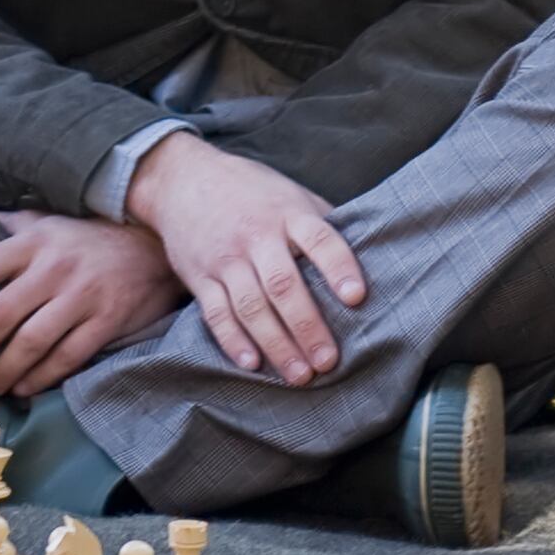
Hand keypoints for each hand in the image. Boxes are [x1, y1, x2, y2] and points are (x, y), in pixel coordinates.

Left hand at [0, 208, 185, 395]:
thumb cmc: (88, 237)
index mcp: (33, 242)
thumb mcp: (47, 222)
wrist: (155, 245)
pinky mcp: (107, 321)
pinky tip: (23, 387)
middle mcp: (54, 268)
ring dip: (1, 371)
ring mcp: (82, 296)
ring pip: (30, 343)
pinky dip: (41, 377)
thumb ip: (9, 227)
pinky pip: (67, 357)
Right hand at [122, 131, 366, 384]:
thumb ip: (322, 224)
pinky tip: (253, 364)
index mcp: (288, 213)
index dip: (339, 268)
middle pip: (283, 284)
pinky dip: (233, 341)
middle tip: (328, 361)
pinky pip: (216, 313)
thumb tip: (370, 256)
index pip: (319, 240)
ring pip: (251, 306)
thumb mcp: (291, 194)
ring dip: (276, 344)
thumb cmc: (253, 193)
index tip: (357, 298)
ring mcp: (225, 257)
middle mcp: (256, 235)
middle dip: (308, 326)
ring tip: (299, 375)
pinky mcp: (200, 276)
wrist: (184, 180)